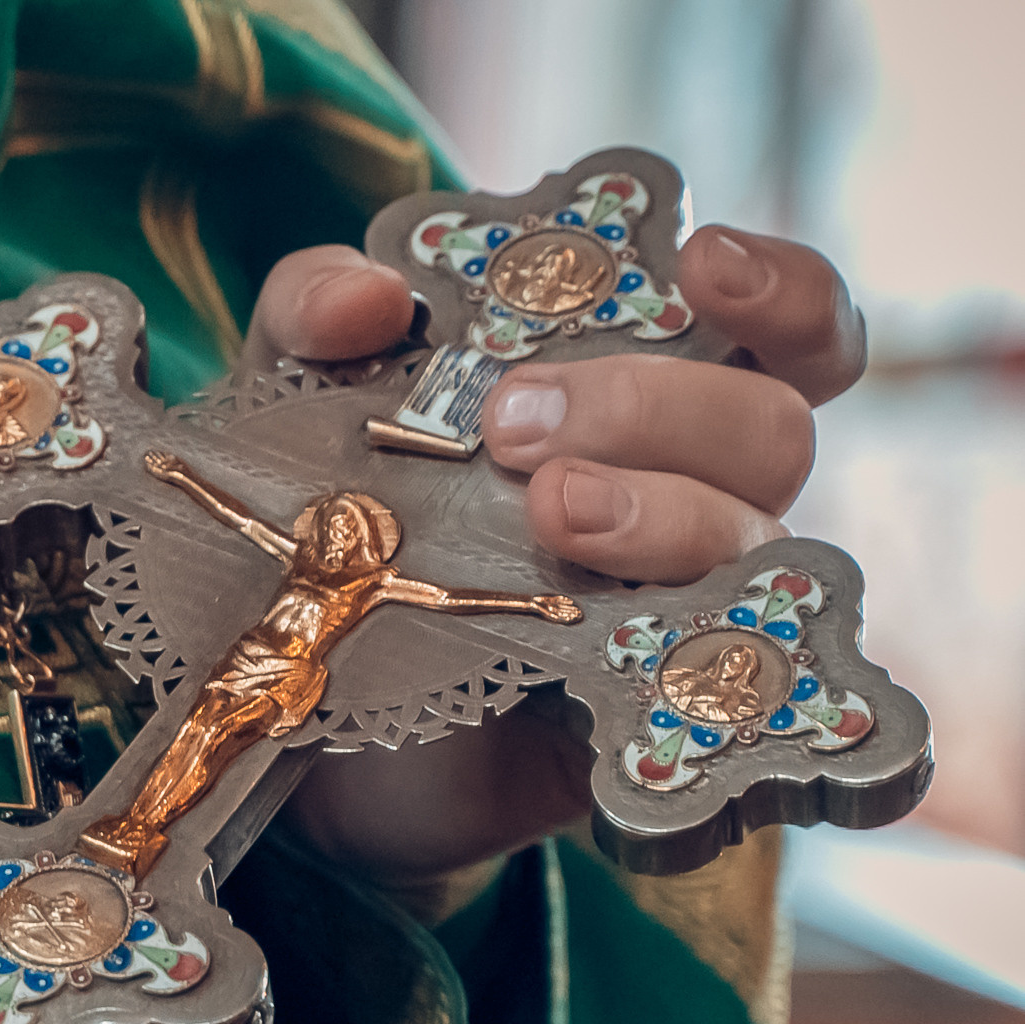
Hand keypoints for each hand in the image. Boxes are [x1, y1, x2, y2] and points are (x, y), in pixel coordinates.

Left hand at [233, 232, 865, 884]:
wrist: (287, 705)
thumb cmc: (322, 524)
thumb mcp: (296, 395)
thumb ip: (316, 313)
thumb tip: (370, 298)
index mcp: (635, 398)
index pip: (782, 334)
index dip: (782, 291)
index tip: (705, 262)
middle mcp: (686, 494)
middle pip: (770, 428)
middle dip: (657, 403)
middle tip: (516, 421)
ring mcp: (674, 608)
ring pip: (746, 539)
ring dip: (659, 508)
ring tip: (547, 509)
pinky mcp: (638, 715)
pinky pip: (705, 677)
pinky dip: (656, 639)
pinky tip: (579, 631)